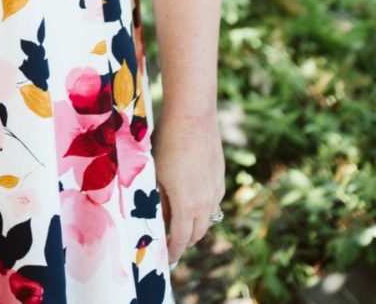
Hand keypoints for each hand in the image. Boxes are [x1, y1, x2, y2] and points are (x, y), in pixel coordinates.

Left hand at [151, 106, 225, 267]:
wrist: (192, 115)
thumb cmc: (167, 142)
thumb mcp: (156, 173)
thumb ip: (159, 200)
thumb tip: (160, 218)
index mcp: (187, 205)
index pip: (180, 239)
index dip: (174, 252)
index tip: (167, 259)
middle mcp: (206, 202)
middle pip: (197, 232)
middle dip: (184, 240)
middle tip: (171, 240)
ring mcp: (216, 189)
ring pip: (208, 218)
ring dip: (196, 224)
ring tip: (181, 221)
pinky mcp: (220, 176)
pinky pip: (214, 201)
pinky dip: (204, 208)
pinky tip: (194, 200)